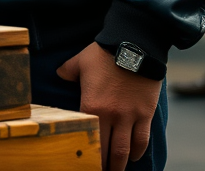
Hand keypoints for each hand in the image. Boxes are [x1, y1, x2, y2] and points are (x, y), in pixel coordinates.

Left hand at [58, 42, 160, 170]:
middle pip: (108, 150)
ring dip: (120, 164)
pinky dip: (137, 152)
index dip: (87, 152)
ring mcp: (130, 116)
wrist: (133, 45)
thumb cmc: (104, 53)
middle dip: (104, 165)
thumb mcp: (79, 61)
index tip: (84, 161)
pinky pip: (141, 140)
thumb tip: (59, 75)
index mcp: (91, 105)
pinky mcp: (145, 114)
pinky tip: (132, 157)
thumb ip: (67, 71)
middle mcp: (111, 116)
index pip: (88, 137)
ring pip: (125, 150)